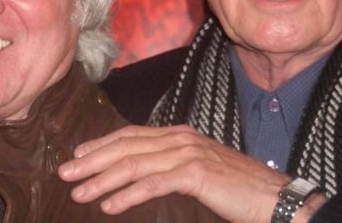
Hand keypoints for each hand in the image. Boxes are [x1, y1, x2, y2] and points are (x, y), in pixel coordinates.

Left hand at [58, 125, 324, 222]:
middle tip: (65, 173)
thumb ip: (172, 168)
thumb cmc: (238, 190)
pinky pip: (152, 184)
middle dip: (92, 160)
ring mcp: (188, 154)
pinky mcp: (195, 173)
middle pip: (126, 146)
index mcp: (180, 135)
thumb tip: (140, 177)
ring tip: (79, 193)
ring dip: (102, 179)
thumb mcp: (200, 173)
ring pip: (134, 164)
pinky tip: (109, 206)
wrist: (275, 198)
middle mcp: (180, 139)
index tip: (78, 156)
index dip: (102, 144)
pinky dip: (127, 194)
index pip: (132, 135)